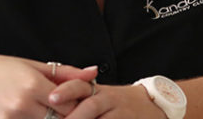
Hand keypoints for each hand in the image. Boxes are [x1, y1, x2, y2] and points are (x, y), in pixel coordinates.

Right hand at [0, 54, 97, 117]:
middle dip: (70, 118)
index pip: (70, 103)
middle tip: (76, 113)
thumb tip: (94, 72)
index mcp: (33, 85)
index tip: (82, 103)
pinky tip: (36, 117)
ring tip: (56, 114)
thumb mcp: (32, 66)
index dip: (80, 105)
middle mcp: (21, 105)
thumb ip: (65, 73)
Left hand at [49, 80, 165, 118]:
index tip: (52, 98)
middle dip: (74, 117)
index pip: (80, 86)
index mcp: (97, 91)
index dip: (66, 91)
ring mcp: (120, 113)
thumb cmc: (116, 104)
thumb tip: (50, 102)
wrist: (152, 106)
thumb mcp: (100, 96)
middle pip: (90, 106)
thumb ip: (78, 97)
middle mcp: (109, 100)